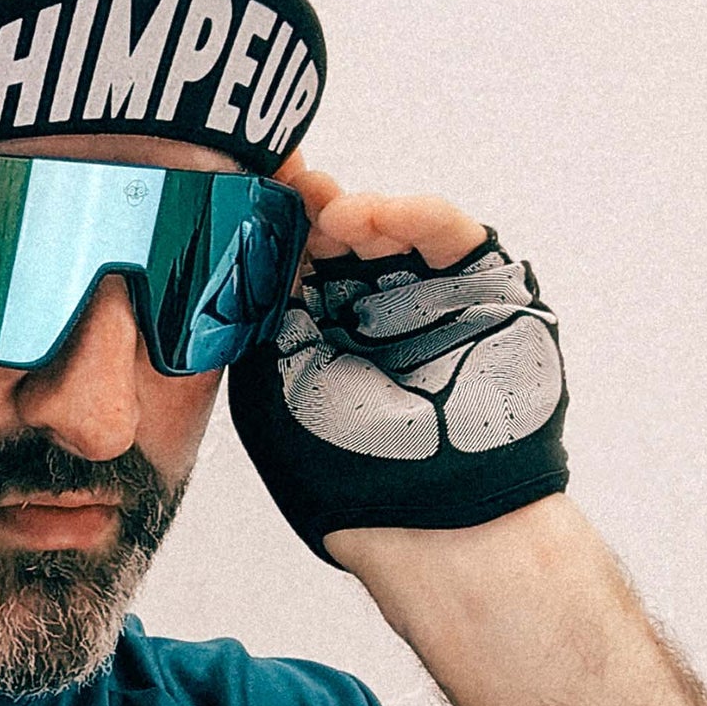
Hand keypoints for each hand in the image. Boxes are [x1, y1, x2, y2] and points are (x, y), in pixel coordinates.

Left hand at [224, 153, 568, 566]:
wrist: (437, 523)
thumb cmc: (345, 474)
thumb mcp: (271, 390)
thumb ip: (256, 323)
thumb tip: (226, 257)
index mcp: (312, 328)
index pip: (286, 254)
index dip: (266, 217)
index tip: (241, 183)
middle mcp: (366, 305)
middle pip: (333, 229)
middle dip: (306, 203)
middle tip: (285, 184)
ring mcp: (423, 293)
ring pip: (385, 223)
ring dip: (352, 208)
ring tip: (327, 214)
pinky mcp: (480, 287)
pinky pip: (446, 233)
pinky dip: (409, 213)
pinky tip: (371, 217)